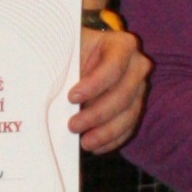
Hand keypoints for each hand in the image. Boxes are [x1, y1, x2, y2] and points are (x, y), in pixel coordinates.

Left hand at [71, 20, 149, 153]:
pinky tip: (96, 147)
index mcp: (122, 45)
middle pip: (124, 95)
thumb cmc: (73, 53)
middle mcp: (137, 65)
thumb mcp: (67, 52)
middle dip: (97, 114)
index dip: (94, 85)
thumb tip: (51, 92)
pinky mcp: (136, 106)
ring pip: (129, 114)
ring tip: (84, 142)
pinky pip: (129, 127)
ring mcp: (139, 88)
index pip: (114, 66)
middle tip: (72, 126)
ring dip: (106, 132)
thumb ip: (63, 66)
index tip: (71, 98)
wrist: (83, 56)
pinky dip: (112, 140)